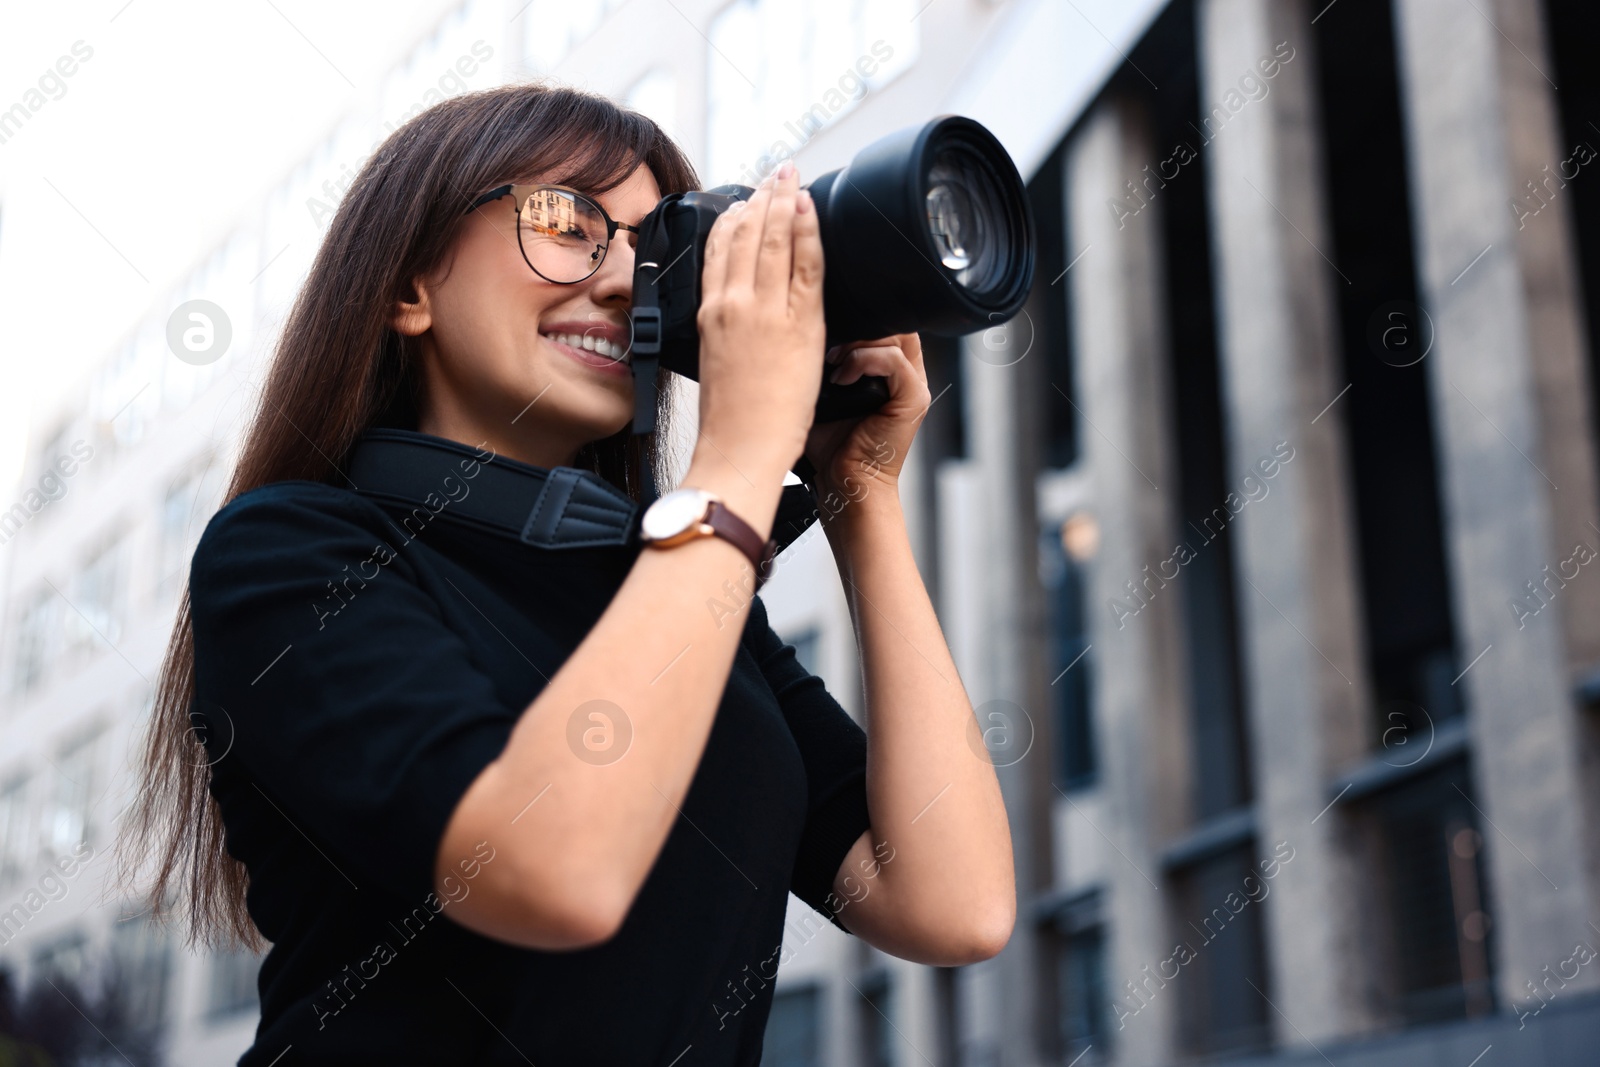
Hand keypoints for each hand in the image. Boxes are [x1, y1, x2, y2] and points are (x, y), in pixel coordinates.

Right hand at [694, 162, 825, 476]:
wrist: (740, 448)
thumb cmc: (730, 419)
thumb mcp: (714, 361)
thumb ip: (724, 329)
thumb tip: (734, 315)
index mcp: (710, 313)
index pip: (720, 248)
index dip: (735, 216)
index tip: (746, 198)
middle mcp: (733, 304)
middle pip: (747, 234)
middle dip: (763, 197)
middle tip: (777, 173)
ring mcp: (765, 310)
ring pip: (774, 239)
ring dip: (784, 201)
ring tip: (793, 178)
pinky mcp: (798, 323)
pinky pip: (805, 263)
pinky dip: (807, 230)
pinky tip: (810, 209)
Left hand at [802, 333, 930, 507]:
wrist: (843, 480)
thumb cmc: (830, 443)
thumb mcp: (823, 389)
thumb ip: (826, 356)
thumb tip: (806, 324)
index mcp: (890, 368)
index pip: (885, 321)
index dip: (859, 317)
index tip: (826, 331)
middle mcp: (907, 373)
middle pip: (893, 323)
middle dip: (858, 327)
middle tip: (829, 349)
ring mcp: (915, 385)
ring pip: (895, 335)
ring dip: (857, 343)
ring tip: (834, 367)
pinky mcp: (915, 399)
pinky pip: (894, 360)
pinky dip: (864, 361)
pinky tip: (842, 380)